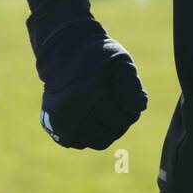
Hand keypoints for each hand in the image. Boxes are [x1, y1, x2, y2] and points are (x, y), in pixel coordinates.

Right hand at [34, 16, 147, 149]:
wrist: (63, 50)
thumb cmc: (95, 54)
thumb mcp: (120, 61)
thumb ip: (132, 86)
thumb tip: (139, 108)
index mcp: (88, 95)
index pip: (121, 120)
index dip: (131, 111)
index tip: (129, 99)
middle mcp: (71, 112)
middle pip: (110, 134)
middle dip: (120, 122)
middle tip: (119, 105)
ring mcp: (60, 121)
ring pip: (96, 141)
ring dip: (106, 130)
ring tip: (106, 110)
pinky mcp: (53, 126)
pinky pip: (79, 142)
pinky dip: (88, 133)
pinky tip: (91, 115)